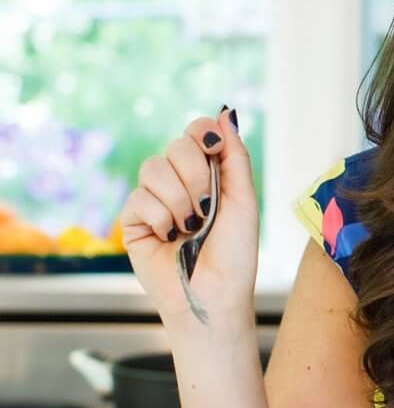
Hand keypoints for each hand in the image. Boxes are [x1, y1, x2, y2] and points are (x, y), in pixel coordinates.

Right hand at [118, 108, 259, 327]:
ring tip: (192, 227)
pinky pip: (139, 198)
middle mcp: (179, 183)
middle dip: (197, 174)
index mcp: (208, 175)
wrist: (215, 295)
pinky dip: (161, 218)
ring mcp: (154, 200)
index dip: (202, 134)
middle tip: (207, 207)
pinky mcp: (134, 221)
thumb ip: (235, 157)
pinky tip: (171, 238)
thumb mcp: (244, 201)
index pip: (195, 133)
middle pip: (175, 146)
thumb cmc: (235, 255)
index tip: (215, 147)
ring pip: (153, 168)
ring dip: (179, 199)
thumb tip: (225, 112)